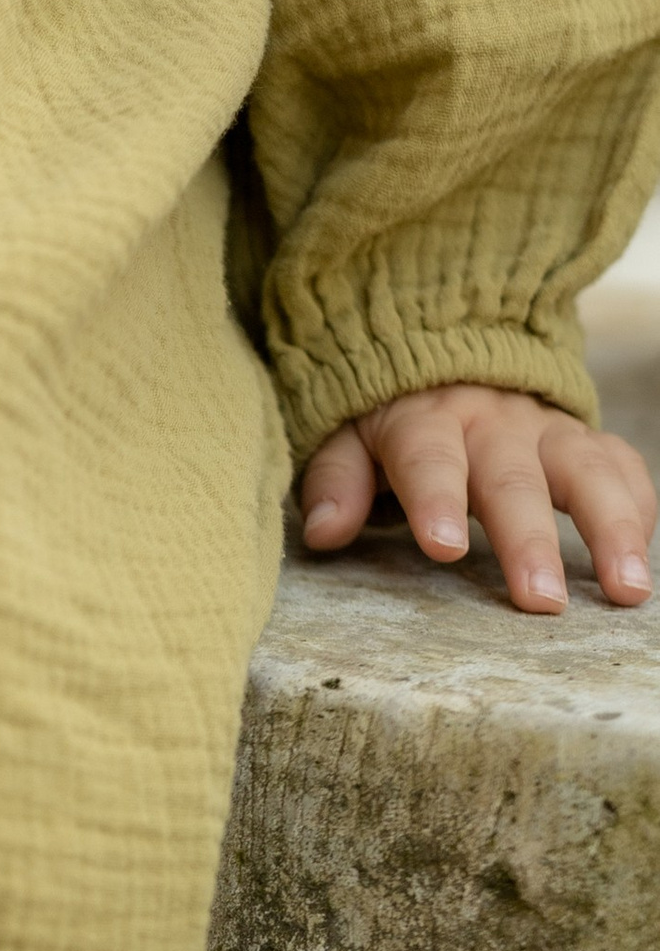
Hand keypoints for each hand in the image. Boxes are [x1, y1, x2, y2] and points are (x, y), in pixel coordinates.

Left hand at [299, 383, 652, 613]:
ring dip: (611, 528)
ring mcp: (545, 428)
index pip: (429, 458)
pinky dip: (636, 504)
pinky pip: (619, 464)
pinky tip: (640, 554)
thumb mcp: (345, 436)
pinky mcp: (582, 438)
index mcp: (425, 420)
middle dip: (530, 541)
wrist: (449, 349)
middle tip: (542, 602)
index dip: (436, 499)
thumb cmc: (390, 415)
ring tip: (626, 589)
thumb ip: (334, 481)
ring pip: (586, 471)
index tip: (444, 549)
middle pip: (514, 480)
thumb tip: (322, 531)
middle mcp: (492, 422)